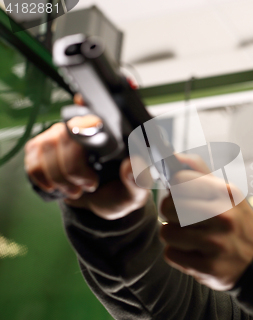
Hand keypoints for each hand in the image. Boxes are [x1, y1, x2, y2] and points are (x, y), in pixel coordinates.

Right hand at [24, 95, 150, 219]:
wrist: (98, 204)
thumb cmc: (119, 193)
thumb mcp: (134, 192)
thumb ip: (138, 179)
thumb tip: (136, 162)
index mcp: (114, 134)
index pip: (97, 111)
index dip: (85, 105)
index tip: (81, 101)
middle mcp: (86, 127)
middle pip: (65, 135)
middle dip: (73, 168)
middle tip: (90, 185)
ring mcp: (62, 134)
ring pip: (46, 147)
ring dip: (59, 176)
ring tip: (76, 189)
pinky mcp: (43, 145)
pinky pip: (33, 156)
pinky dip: (42, 176)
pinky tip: (56, 185)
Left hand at [159, 154, 252, 290]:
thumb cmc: (235, 221)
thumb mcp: (226, 193)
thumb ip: (199, 171)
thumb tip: (174, 155)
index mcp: (227, 193)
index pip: (180, 179)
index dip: (175, 187)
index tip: (181, 193)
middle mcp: (224, 216)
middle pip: (168, 205)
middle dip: (170, 212)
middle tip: (183, 218)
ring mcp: (217, 244)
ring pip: (166, 232)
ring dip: (173, 236)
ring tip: (189, 236)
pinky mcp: (209, 267)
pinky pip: (171, 254)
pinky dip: (178, 254)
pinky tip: (194, 252)